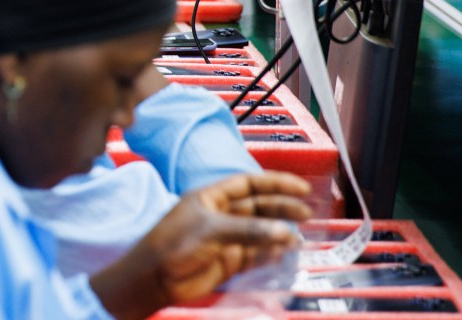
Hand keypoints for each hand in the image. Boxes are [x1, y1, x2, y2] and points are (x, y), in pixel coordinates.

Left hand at [90, 171, 311, 319]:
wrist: (155, 278)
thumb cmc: (174, 243)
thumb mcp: (211, 230)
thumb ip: (249, 230)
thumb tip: (285, 232)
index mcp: (212, 197)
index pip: (249, 184)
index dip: (275, 183)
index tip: (300, 188)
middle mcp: (222, 215)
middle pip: (259, 207)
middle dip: (282, 208)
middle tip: (307, 214)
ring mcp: (227, 238)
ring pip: (260, 232)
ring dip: (280, 233)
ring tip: (301, 236)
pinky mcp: (230, 261)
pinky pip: (256, 254)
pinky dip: (272, 253)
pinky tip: (286, 253)